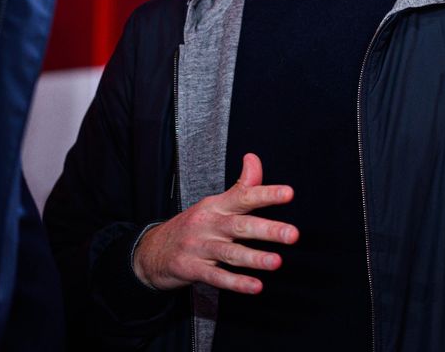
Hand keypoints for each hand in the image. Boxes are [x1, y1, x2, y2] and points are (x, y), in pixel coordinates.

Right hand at [132, 153, 297, 293]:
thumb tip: (254, 159)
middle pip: (240, 225)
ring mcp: (198, 247)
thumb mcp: (214, 204)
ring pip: (229, 253)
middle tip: (292, 234)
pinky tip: (254, 286)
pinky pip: (216, 277)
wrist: (152, 250)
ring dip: (254, 258)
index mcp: (216, 206)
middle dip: (267, 229)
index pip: (243, 195)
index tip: (288, 193)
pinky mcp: (191, 268)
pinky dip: (235, 282)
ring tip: (276, 262)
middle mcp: (208, 224)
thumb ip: (240, 186)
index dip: (266, 193)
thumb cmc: (192, 225)